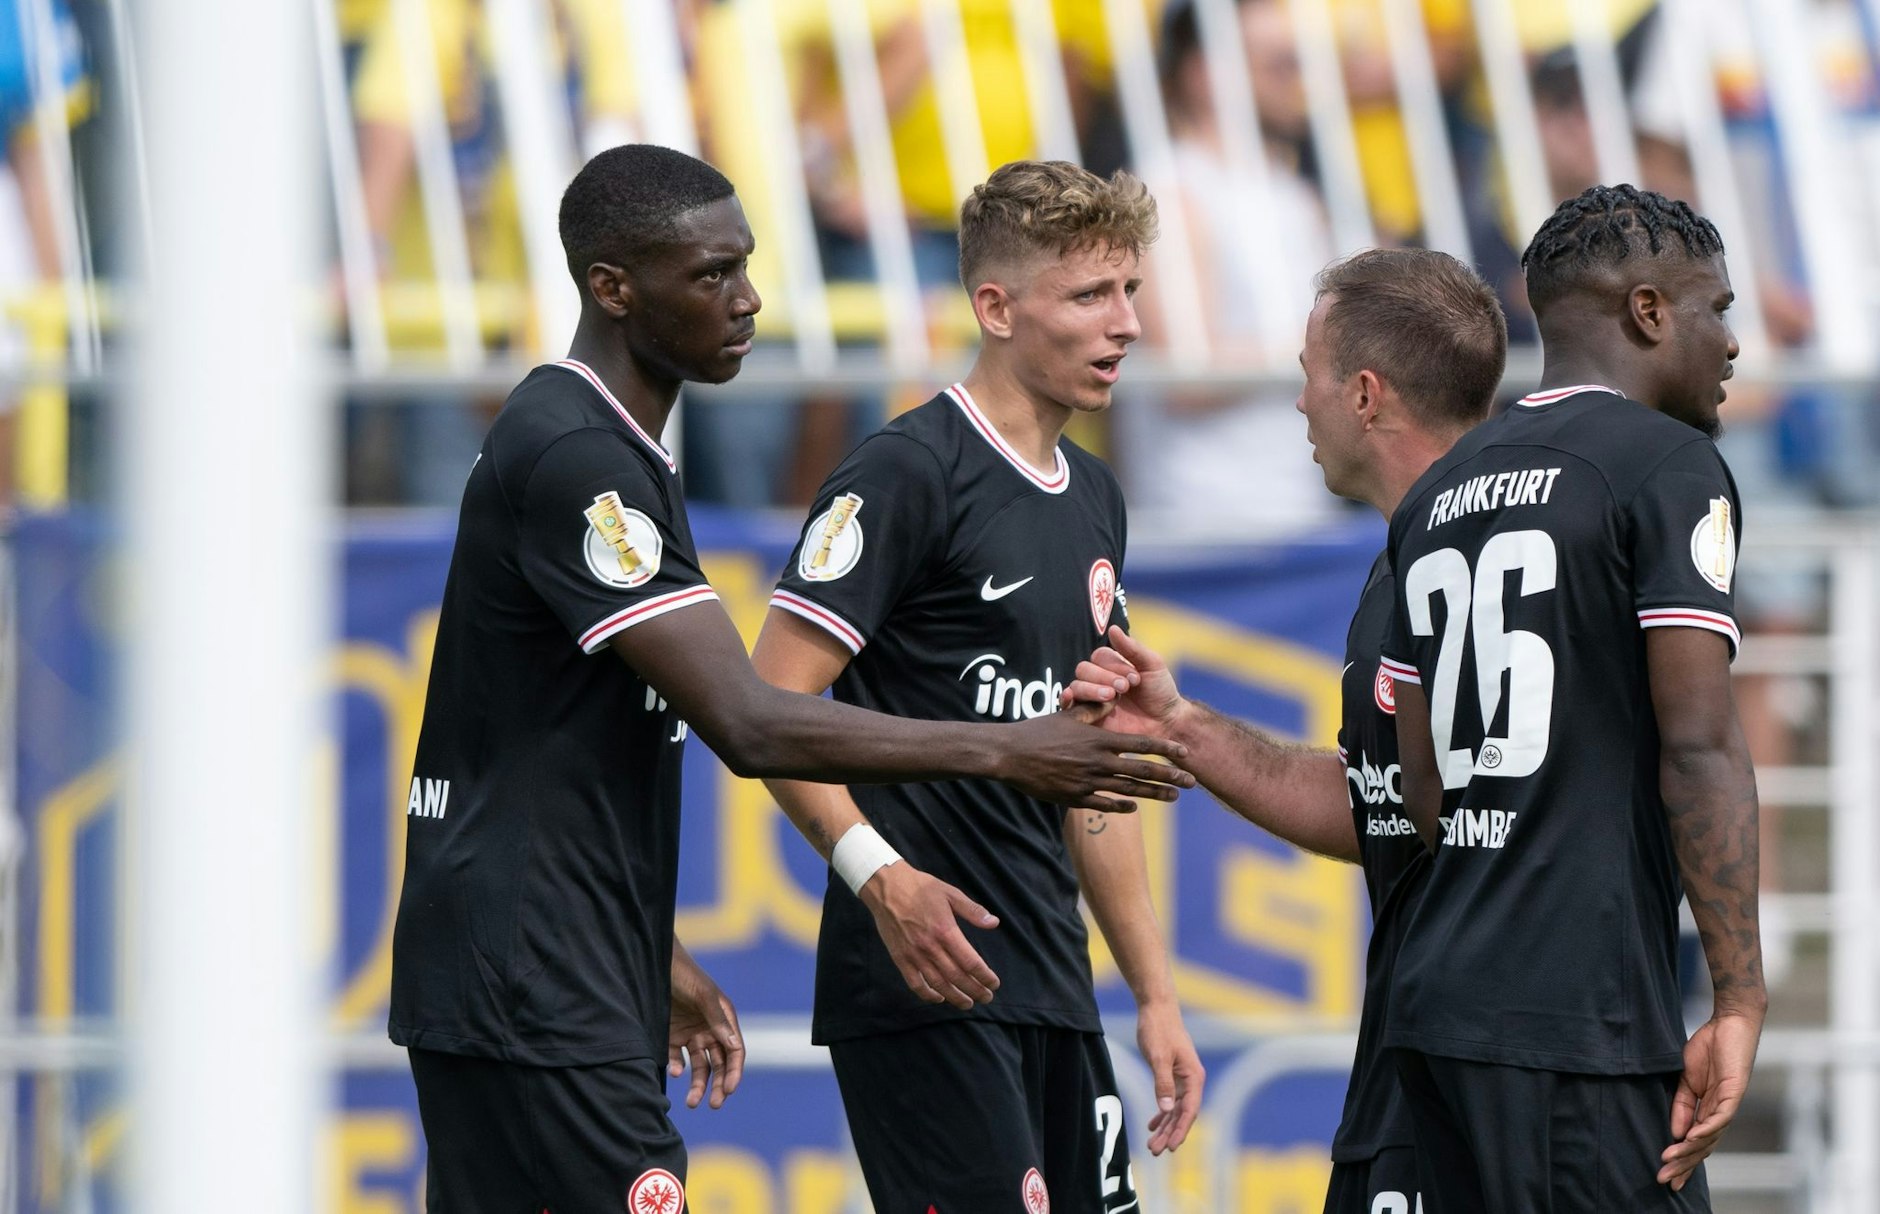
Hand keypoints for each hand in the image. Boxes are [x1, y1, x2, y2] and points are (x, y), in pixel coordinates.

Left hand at [668, 952, 744, 1109]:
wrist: (652, 962)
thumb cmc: (682, 974)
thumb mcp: (702, 995)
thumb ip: (717, 1019)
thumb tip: (733, 1046)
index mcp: (724, 1019)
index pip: (734, 1052)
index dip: (734, 1073)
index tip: (728, 1091)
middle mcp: (710, 1029)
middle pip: (719, 1064)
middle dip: (719, 1085)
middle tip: (714, 1105)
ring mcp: (690, 1033)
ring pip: (699, 1067)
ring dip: (698, 1085)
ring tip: (691, 1102)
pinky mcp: (670, 1036)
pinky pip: (676, 1058)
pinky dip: (677, 1068)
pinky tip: (674, 1072)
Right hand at [858, 862, 1000, 1008]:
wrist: (886, 887)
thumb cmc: (920, 887)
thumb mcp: (950, 893)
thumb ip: (972, 910)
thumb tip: (994, 923)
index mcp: (946, 931)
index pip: (970, 962)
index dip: (984, 976)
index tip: (993, 983)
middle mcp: (931, 947)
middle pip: (957, 977)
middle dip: (975, 990)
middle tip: (986, 998)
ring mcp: (914, 955)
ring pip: (938, 984)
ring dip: (955, 997)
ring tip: (967, 1003)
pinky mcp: (900, 959)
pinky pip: (915, 983)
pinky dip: (927, 995)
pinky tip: (939, 997)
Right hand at [993, 711, 1193, 811]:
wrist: (1010, 755)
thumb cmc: (1038, 731)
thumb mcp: (1068, 716)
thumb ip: (1093, 710)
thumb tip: (1113, 700)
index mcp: (1099, 740)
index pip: (1142, 745)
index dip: (1165, 749)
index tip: (1184, 752)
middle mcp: (1098, 762)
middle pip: (1142, 770)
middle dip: (1170, 776)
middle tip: (1192, 781)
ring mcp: (1088, 782)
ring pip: (1129, 790)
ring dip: (1154, 793)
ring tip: (1174, 796)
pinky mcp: (1075, 797)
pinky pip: (1104, 803)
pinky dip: (1122, 805)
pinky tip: (1135, 807)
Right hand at [1060, 627, 1187, 738]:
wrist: (1166, 724)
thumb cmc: (1161, 693)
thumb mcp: (1152, 665)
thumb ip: (1132, 648)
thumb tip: (1112, 628)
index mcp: (1111, 666)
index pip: (1099, 656)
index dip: (1114, 665)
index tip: (1135, 678)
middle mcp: (1098, 680)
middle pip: (1084, 669)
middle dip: (1103, 677)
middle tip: (1124, 688)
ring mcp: (1092, 699)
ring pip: (1076, 686)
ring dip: (1092, 689)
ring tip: (1112, 697)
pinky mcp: (1088, 718)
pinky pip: (1069, 707)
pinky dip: (1066, 700)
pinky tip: (1071, 698)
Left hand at [1137, 1000, 1203, 1154]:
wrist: (1156, 1007)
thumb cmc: (1158, 1029)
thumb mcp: (1158, 1057)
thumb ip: (1162, 1083)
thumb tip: (1167, 1110)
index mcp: (1194, 1077)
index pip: (1190, 1111)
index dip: (1180, 1130)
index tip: (1171, 1147)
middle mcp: (1192, 1080)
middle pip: (1183, 1114)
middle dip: (1170, 1134)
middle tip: (1155, 1151)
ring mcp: (1182, 1078)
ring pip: (1175, 1110)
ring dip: (1165, 1127)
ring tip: (1153, 1145)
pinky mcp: (1172, 1074)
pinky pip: (1170, 1100)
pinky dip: (1162, 1114)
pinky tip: (1153, 1125)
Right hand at [1659, 1009, 1763, 1187]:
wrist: (1729, 1023)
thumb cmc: (1709, 1048)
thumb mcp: (1686, 1079)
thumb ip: (1682, 1105)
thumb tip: (1677, 1132)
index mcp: (1708, 1110)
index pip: (1696, 1143)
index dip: (1682, 1160)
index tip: (1666, 1176)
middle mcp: (1721, 1112)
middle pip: (1703, 1146)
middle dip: (1684, 1163)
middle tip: (1665, 1178)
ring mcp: (1729, 1104)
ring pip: (1711, 1136)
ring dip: (1690, 1150)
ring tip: (1671, 1159)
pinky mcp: (1734, 1092)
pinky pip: (1720, 1116)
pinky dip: (1706, 1129)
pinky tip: (1691, 1137)